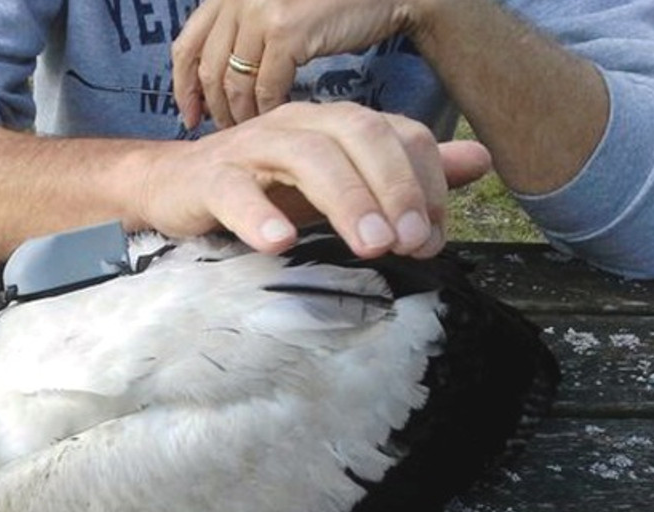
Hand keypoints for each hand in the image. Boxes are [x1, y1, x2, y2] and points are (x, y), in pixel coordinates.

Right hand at [134, 102, 490, 258]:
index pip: (397, 135)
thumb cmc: (262, 188)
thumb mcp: (340, 183)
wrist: (174, 188)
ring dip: (346, 201)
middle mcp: (298, 124)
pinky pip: (235, 190)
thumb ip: (404, 173)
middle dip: (395, 189)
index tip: (433, 238)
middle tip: (412, 243)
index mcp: (334, 123)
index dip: (424, 184)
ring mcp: (252, 147)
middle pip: (359, 135)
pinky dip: (259, 215)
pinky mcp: (209, 178)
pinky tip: (280, 242)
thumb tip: (478, 161)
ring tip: (370, 246)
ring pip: (307, 156)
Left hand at [172, 0, 426, 127]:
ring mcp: (259, 12)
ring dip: (240, 115)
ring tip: (250, 134)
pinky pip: (265, 87)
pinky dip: (267, 111)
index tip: (189, 117)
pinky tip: (276, 122)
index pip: (186, 46)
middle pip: (207, 69)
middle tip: (223, 134)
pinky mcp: (286, 31)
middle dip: (213, 108)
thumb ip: (242, 34)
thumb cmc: (330, 5)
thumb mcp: (274, 9)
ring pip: (234, 83)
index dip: (182, 87)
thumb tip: (214, 84)